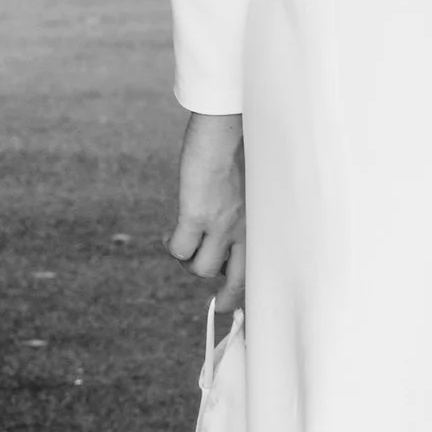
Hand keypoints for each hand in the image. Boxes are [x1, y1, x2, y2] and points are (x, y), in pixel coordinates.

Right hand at [170, 109, 246, 305]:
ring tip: (186, 244)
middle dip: (227, 298)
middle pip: (237, 281)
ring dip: (190, 261)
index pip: (261, 266)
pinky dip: (171, 247)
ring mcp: (220, 225)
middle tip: (220, 304)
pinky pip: (179, 250)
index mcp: (262, 222)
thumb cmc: (242, 149)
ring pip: (201, 269)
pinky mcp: (195, 215)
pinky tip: (169, 234)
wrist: (227, 127)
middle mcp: (245, 229)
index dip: (250, 287)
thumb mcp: (255, 187)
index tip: (242, 299)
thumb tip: (229, 230)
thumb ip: (247, 210)